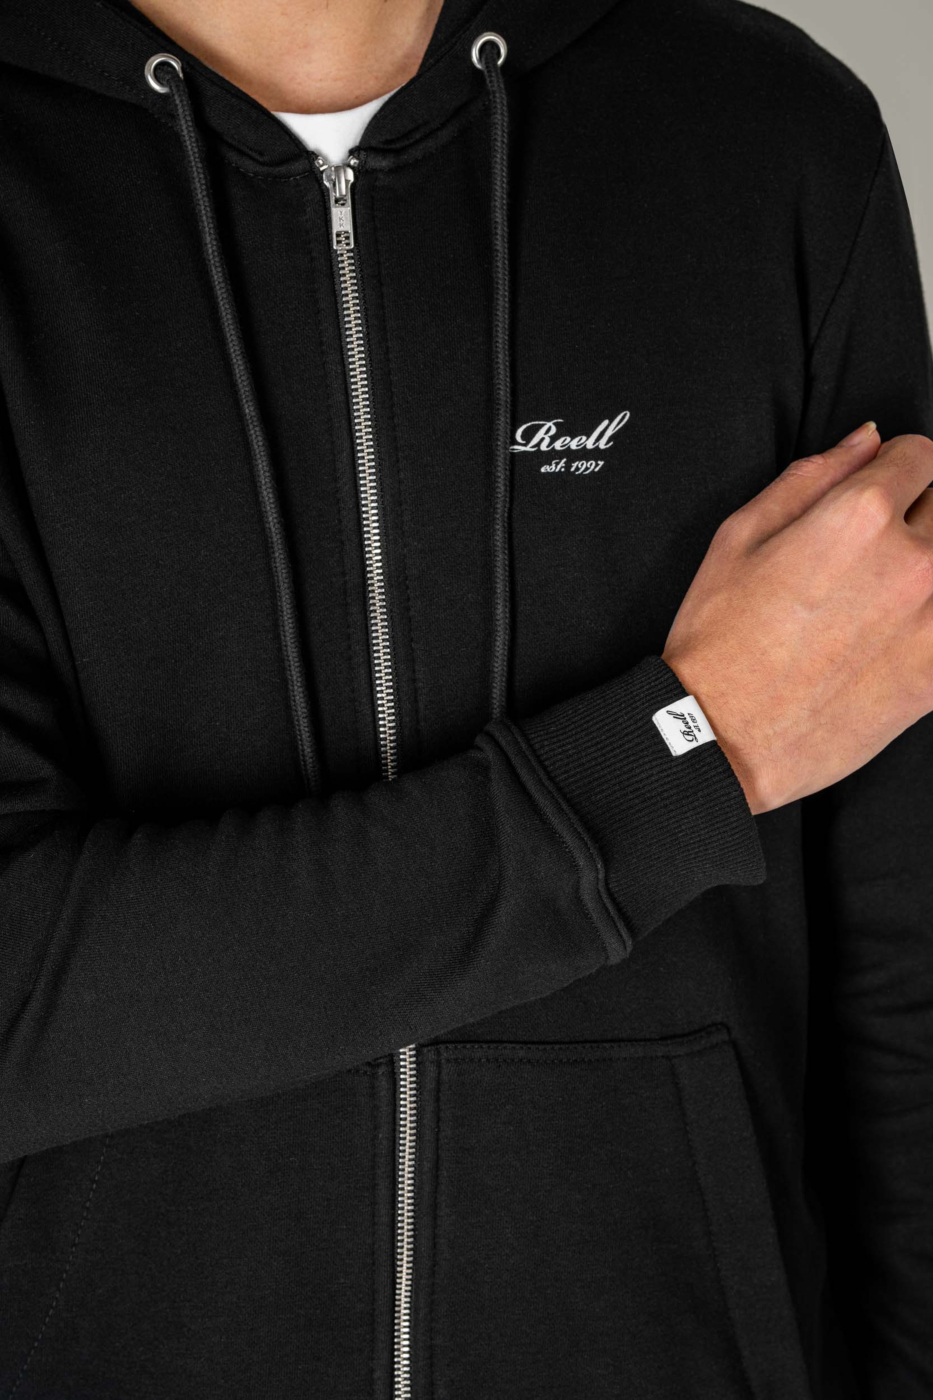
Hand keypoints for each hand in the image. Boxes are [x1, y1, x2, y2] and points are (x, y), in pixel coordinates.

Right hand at [662, 423, 932, 814]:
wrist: (719, 739)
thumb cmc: (719, 644)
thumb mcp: (739, 538)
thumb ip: (811, 478)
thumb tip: (866, 441)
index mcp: (858, 517)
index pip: (922, 455)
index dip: (895, 467)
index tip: (880, 490)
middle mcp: (909, 562)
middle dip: (919, 514)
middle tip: (876, 550)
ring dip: (925, 568)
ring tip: (885, 595)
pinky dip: (927, 620)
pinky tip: (893, 635)